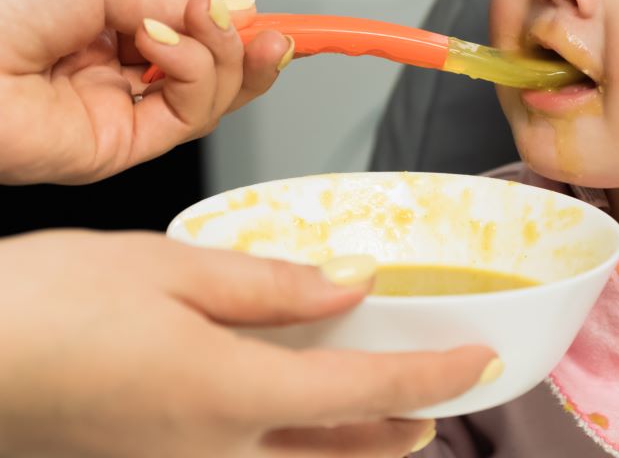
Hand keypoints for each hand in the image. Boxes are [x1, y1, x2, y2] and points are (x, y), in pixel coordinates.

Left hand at [0, 0, 291, 184]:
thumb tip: (235, 8)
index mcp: (112, 28)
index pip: (196, 35)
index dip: (244, 31)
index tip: (287, 23)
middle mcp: (121, 74)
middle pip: (218, 72)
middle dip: (249, 45)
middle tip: (257, 24)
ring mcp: (122, 113)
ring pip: (214, 96)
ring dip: (225, 56)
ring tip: (199, 24)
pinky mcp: (122, 147)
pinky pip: (190, 116)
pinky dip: (196, 75)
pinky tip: (170, 48)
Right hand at [0, 230, 496, 456]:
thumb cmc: (44, 309)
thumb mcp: (167, 271)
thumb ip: (271, 285)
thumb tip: (353, 284)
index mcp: (230, 395)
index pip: (367, 394)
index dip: (436, 377)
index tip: (482, 361)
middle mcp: (214, 453)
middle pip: (342, 452)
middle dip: (401, 428)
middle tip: (441, 403)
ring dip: (353, 446)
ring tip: (391, 422)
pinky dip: (296, 447)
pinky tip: (296, 422)